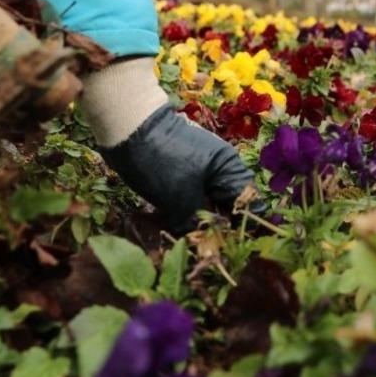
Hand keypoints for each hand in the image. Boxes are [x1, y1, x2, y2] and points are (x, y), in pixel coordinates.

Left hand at [100, 106, 259, 233]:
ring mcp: (199, 168)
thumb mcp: (180, 199)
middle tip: (208, 248)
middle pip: (227, 203)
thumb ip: (196, 222)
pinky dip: (186, 210)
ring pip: (207, 201)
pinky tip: (176, 225)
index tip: (233, 245)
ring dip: (199, 220)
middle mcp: (219, 167)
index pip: (248, 201)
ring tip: (191, 240)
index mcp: (228, 168)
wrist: (127, 128)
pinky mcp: (181, 171)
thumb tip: (202, 238)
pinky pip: (191, 195)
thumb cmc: (162, 162)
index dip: (244, 225)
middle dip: (219, 226)